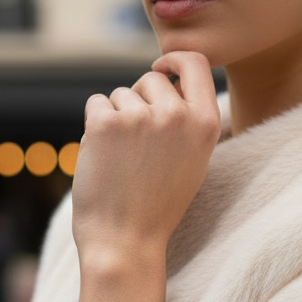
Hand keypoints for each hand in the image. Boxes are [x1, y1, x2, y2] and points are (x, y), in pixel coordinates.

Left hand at [71, 51, 220, 272]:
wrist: (126, 241)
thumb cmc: (157, 204)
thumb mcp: (192, 160)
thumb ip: (187, 118)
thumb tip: (165, 78)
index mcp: (206, 124)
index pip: (196, 63)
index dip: (174, 60)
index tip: (161, 67)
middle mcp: (178, 115)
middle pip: (151, 79)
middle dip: (139, 101)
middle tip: (137, 146)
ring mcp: (141, 117)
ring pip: (121, 94)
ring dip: (116, 118)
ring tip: (123, 160)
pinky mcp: (106, 123)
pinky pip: (96, 104)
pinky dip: (94, 126)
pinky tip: (104, 158)